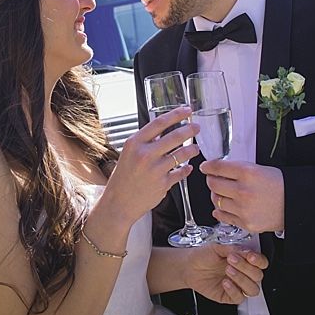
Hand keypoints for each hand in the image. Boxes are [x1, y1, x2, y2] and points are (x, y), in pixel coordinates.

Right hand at [101, 106, 200, 224]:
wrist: (118, 203)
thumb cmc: (122, 178)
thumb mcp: (128, 154)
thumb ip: (145, 143)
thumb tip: (164, 131)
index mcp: (134, 143)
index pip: (159, 123)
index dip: (176, 114)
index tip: (187, 110)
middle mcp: (145, 155)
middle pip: (174, 136)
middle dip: (189, 130)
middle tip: (196, 127)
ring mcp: (155, 170)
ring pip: (181, 154)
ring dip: (191, 150)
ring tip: (195, 149)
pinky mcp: (163, 184)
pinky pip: (180, 173)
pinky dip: (186, 169)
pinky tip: (188, 167)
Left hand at [186, 243, 267, 304]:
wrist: (188, 266)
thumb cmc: (203, 255)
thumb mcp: (217, 246)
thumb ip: (233, 248)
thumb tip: (246, 250)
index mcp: (245, 260)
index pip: (261, 263)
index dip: (258, 261)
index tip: (250, 256)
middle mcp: (244, 273)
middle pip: (258, 276)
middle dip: (246, 267)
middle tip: (232, 259)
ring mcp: (238, 286)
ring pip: (253, 289)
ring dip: (242, 279)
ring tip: (228, 270)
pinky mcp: (230, 296)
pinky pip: (239, 298)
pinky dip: (234, 290)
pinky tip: (225, 282)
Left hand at [200, 158, 284, 232]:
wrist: (294, 204)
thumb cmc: (279, 185)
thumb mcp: (259, 169)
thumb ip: (237, 169)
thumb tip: (217, 169)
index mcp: (247, 173)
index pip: (217, 167)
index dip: (208, 166)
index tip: (205, 167)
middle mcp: (243, 191)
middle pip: (213, 184)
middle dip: (211, 180)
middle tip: (214, 180)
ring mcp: (243, 209)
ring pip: (216, 201)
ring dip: (216, 196)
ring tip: (223, 194)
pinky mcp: (246, 223)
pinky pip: (223, 216)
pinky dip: (220, 211)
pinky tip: (223, 207)